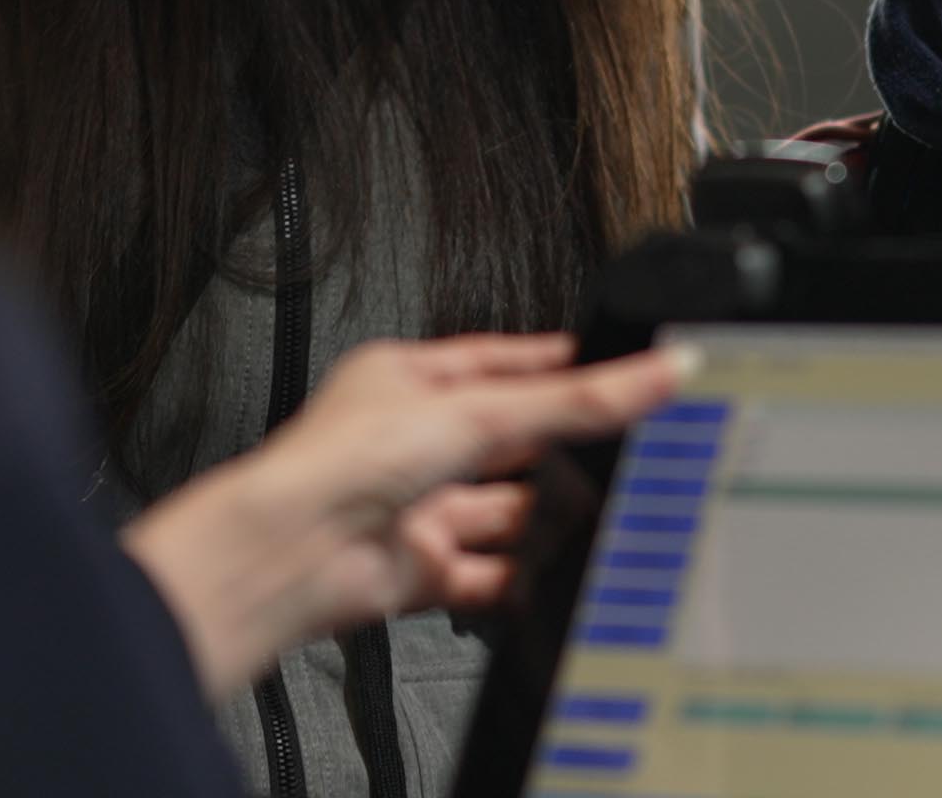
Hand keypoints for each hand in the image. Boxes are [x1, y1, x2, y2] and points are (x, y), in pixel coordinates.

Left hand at [119, 333, 683, 700]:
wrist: (289, 553)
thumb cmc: (337, 462)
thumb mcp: (476, 412)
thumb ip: (573, 402)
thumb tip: (652, 373)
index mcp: (406, 381)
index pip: (498, 365)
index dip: (556, 369)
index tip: (614, 371)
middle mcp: (408, 444)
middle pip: (508, 442)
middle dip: (560, 450)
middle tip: (622, 447)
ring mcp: (414, 508)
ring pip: (502, 511)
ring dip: (544, 517)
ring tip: (597, 511)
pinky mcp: (419, 569)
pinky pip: (487, 576)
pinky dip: (520, 577)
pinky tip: (552, 572)